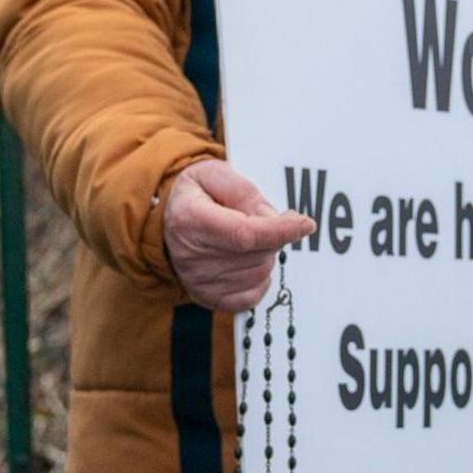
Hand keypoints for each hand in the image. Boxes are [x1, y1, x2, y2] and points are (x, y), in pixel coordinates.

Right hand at [160, 161, 314, 314]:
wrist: (168, 221)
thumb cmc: (194, 195)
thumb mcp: (213, 173)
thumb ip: (244, 190)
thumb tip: (273, 218)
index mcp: (189, 219)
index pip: (245, 233)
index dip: (280, 230)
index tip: (305, 224)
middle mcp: (190, 256)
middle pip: (257, 253)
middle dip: (273, 235)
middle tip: (260, 220)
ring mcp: (198, 282)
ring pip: (260, 273)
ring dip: (266, 254)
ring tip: (249, 238)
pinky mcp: (207, 298)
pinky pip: (253, 295)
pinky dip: (260, 278)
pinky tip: (248, 260)